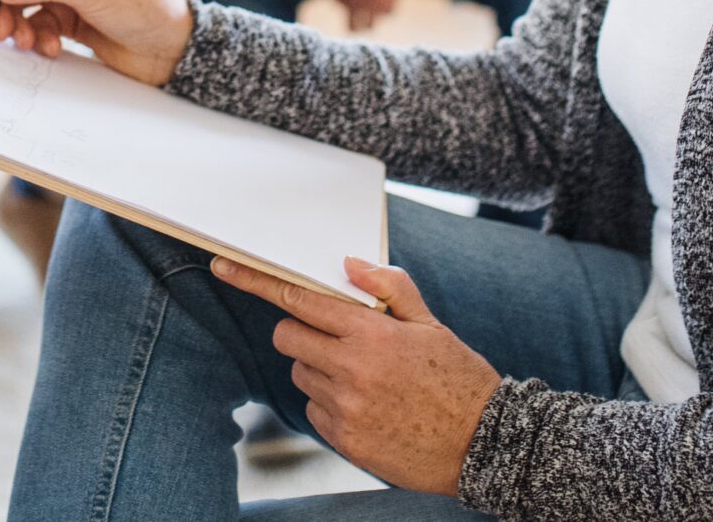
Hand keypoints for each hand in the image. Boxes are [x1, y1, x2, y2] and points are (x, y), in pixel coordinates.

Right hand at [0, 0, 193, 86]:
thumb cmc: (141, 4)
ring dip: (17, 24)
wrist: (169, 45)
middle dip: (2, 3)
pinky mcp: (66, 16)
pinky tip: (50, 48)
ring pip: (19, 3)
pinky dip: (36, 37)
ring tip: (28, 43)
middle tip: (0, 30)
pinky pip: (35, 24)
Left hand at [212, 254, 499, 497]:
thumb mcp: (430, 325)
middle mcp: (353, 370)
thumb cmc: (459, 379)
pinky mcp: (346, 441)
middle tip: (330, 338)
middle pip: (287, 336)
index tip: (227, 268)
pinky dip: (330, 404)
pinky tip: (368, 406)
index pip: (300, 299)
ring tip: (364, 378)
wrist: (485, 446)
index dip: (260, 282)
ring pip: (300, 373)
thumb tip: (349, 266)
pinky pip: (314, 410)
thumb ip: (389, 289)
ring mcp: (346, 409)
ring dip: (318, 368)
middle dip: (298, 330)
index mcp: (372, 334)